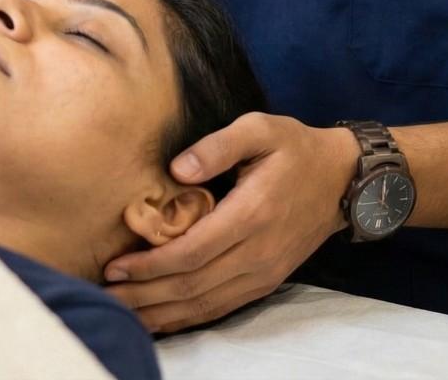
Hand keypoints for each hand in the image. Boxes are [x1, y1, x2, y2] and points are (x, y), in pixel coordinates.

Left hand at [103, 113, 355, 333]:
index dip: (151, 264)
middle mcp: (257, 252)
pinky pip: (221, 308)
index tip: (116, 265)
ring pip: (205, 304)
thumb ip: (217, 146)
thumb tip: (177, 170)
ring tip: (123, 311)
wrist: (342, 178)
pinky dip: (187, 317)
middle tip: (105, 295)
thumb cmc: (294, 148)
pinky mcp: (266, 281)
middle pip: (192, 286)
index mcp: (252, 213)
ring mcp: (264, 272)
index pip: (193, 252)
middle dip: (145, 294)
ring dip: (161, 312)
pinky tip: (161, 317)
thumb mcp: (259, 128)